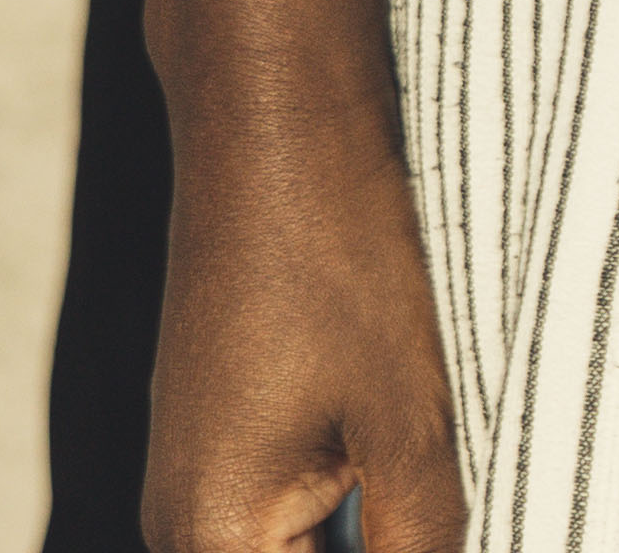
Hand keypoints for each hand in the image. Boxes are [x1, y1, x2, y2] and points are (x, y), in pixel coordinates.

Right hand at [147, 100, 465, 550]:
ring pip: (296, 551)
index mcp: (214, 539)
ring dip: (369, 532)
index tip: (436, 520)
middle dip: (381, 544)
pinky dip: (349, 510)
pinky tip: (401, 459)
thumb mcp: (408, 422)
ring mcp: (193, 479)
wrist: (268, 109)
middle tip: (438, 489)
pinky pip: (283, 515)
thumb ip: (423, 546)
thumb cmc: (335, 251)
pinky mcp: (218, 436)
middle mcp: (181, 527)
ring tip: (422, 470)